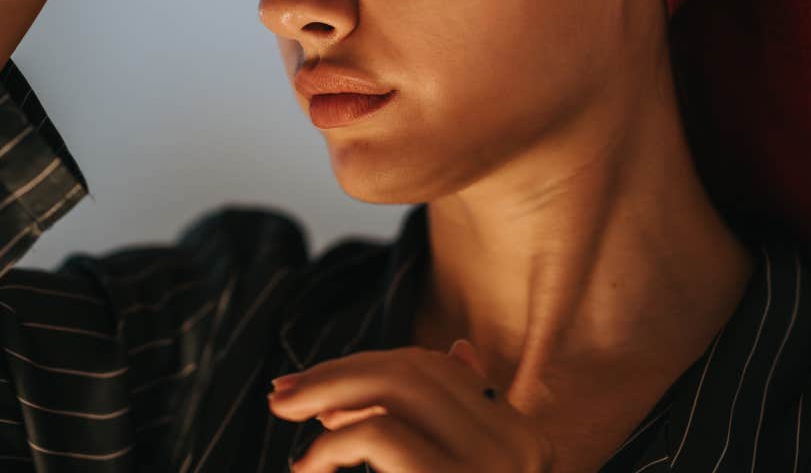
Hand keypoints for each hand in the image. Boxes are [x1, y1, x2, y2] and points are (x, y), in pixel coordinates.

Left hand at [266, 338, 554, 471]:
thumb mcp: (466, 468)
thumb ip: (463, 419)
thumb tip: (458, 350)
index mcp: (529, 442)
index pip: (442, 372)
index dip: (374, 370)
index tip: (320, 398)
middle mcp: (523, 449)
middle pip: (415, 372)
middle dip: (341, 375)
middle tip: (281, 394)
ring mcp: (495, 467)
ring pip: (396, 389)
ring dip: (329, 395)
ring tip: (286, 416)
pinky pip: (379, 434)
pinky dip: (330, 447)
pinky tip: (310, 468)